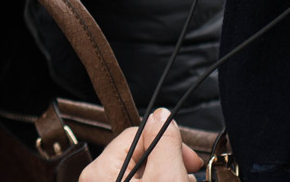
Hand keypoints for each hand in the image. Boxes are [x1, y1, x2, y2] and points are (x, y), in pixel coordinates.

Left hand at [80, 109, 203, 181]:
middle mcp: (99, 180)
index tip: (189, 159)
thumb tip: (162, 115)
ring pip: (146, 172)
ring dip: (169, 176)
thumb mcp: (166, 178)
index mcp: (100, 170)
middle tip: (186, 178)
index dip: (168, 142)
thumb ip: (164, 142)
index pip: (138, 134)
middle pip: (144, 154)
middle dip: (170, 164)